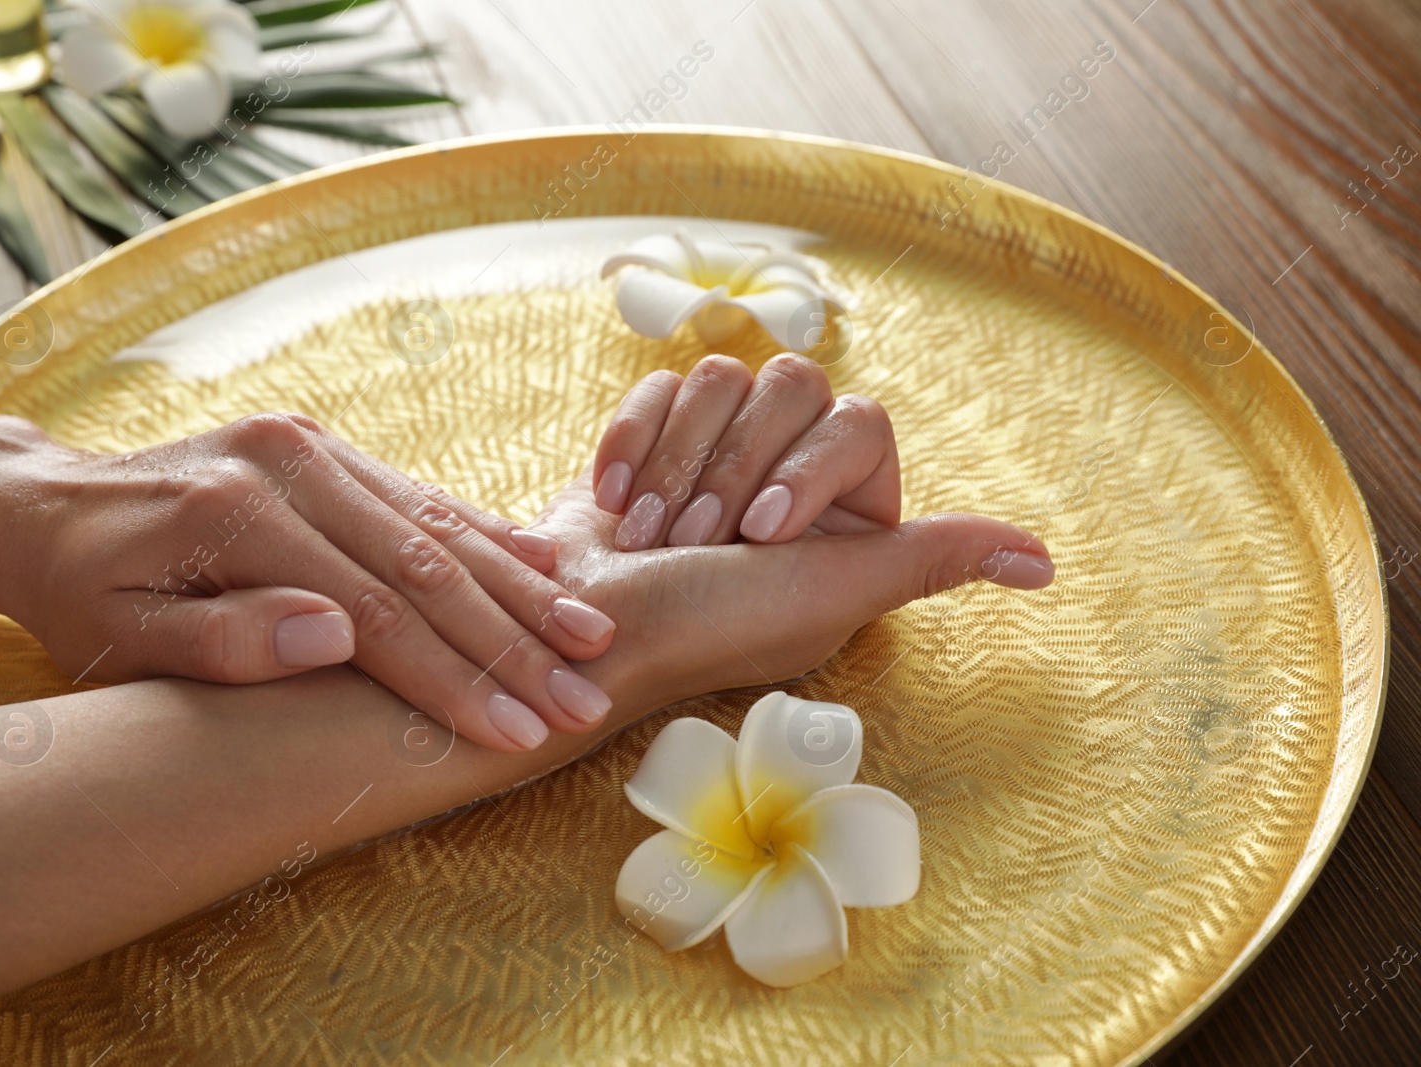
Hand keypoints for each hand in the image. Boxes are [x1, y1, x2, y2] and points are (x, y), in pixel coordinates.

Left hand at [11, 413, 617, 751]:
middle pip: (427, 564)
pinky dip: (489, 535)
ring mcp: (313, 449)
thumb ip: (221, 638)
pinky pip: (423, 496)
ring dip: (521, 587)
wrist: (47, 507)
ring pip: (440, 524)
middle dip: (512, 641)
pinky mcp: (327, 450)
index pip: (376, 610)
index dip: (452, 678)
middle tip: (583, 700)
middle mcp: (289, 464)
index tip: (516, 733)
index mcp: (239, 512)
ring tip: (591, 637)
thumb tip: (334, 639)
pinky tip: (547, 563)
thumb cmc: (79, 594)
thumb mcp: (117, 637)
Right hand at [542, 414, 1053, 716]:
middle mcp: (788, 477)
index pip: (861, 422)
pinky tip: (614, 505)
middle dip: (735, 466)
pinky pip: (661, 384)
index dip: (808, 469)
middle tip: (701, 538)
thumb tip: (1046, 563)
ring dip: (680, 461)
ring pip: (724, 375)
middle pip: (793, 385)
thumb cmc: (705, 623)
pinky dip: (633, 443)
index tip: (763, 535)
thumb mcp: (833, 593)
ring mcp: (719, 451)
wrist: (578, 625)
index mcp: (846, 517)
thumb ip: (931, 563)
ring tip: (653, 534)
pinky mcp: (655, 434)